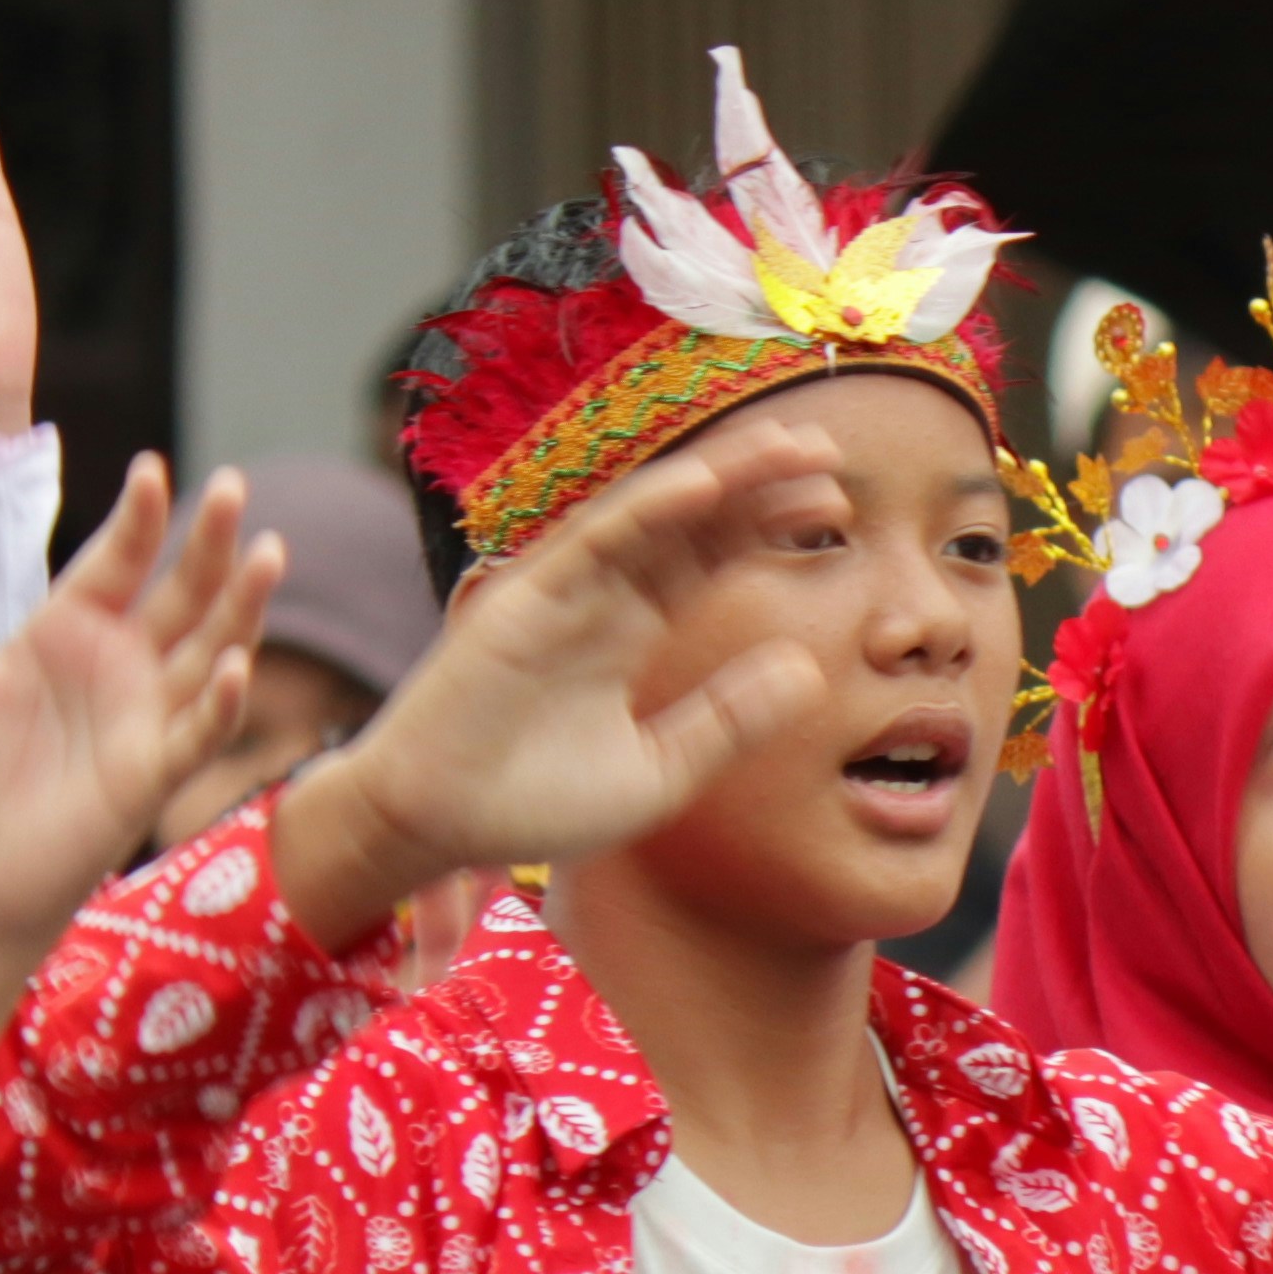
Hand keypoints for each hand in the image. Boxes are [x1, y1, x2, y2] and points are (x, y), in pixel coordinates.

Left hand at [0, 459, 278, 947]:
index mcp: (68, 630)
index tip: (151, 469)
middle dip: (211, 542)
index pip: (118, 559)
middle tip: (235, 487)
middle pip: (182, 591)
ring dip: (242, 606)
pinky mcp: (152, 774)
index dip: (139, 517)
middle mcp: (119, 665)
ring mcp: (144, 718)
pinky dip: (222, 702)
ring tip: (269, 552)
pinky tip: (237, 666)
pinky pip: (198, 732)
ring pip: (211, 649)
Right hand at [269, 414, 832, 948]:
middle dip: (757, 483)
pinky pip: (594, 540)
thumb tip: (810, 673)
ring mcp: (563, 590)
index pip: (710, 557)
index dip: (766, 524)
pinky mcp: (524, 597)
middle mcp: (601, 596)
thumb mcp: (660, 771)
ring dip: (719, 476)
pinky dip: (649, 508)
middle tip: (827, 451)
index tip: (833, 504)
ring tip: (784, 447)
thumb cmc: (535, 805)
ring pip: (652, 514)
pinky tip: (704, 484)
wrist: (438, 826)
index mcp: (632, 630)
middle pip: (692, 522)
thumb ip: (729, 721)